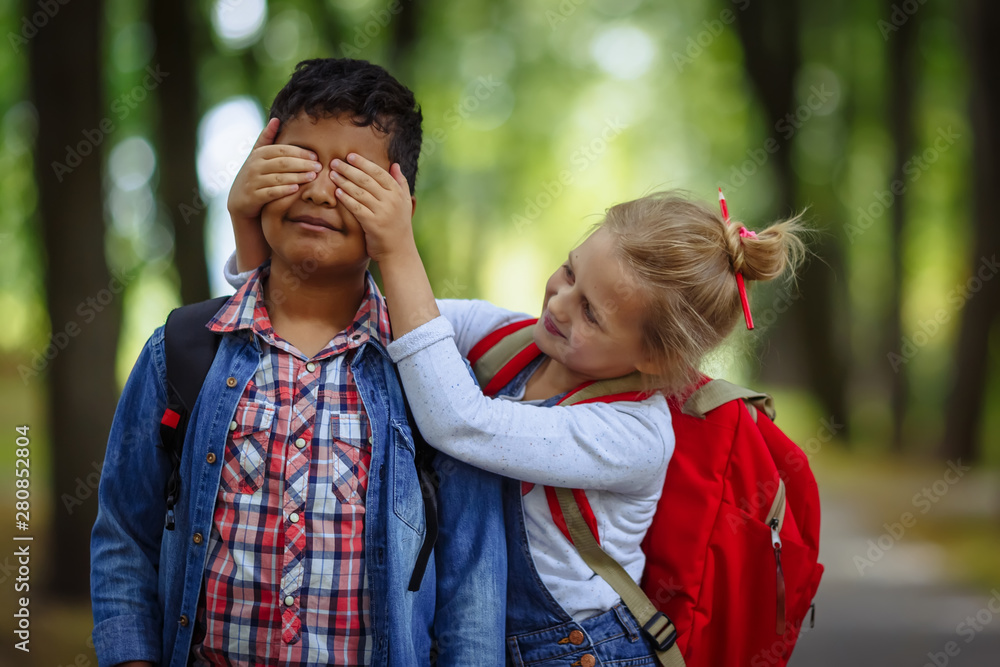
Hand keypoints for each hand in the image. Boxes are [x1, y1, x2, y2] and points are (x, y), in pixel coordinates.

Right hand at [227, 118, 322, 270]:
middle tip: (318, 167)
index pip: (282, 150)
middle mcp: (253, 166)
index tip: (316, 156)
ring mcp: (252, 182)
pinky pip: (271, 193)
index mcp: (258, 154)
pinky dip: (284, 190)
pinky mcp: (252, 197)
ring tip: (312, 177)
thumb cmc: (256, 177)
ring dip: (297, 176)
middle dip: (302, 164)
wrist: (241, 201)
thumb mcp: (258, 156)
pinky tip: (297, 189)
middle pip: (282, 163)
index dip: (300, 152)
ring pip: (278, 177)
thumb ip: (266, 137)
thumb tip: (274, 114)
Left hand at [330, 153, 413, 263]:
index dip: (363, 163)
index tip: (350, 156)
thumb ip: (401, 183)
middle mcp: (391, 201)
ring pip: (359, 192)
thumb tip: (395, 164)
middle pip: (366, 180)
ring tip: (332, 174)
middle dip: (349, 169)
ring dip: (344, 181)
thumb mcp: (405, 203)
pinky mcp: (372, 224)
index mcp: (398, 193)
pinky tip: (337, 192)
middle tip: (335, 162)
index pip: (379, 173)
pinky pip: (356, 207)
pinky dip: (346, 198)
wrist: (399, 252)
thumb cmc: (399, 226)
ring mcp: (382, 212)